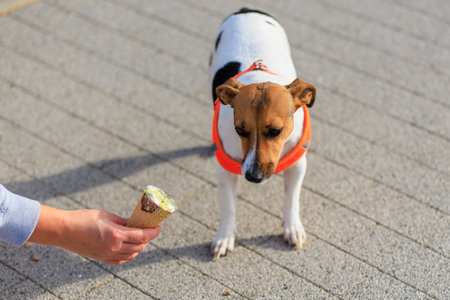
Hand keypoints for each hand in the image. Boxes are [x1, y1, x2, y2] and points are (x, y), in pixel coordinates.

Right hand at [29, 205, 160, 263]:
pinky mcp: (102, 258)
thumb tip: (136, 223)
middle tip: (150, 230)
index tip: (158, 227)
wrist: (63, 230)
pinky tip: (129, 246)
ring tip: (140, 236)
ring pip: (133, 254)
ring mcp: (108, 255)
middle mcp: (114, 247)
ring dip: (140, 246)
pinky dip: (130, 253)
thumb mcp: (107, 216)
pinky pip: (122, 259)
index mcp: (116, 235)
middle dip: (148, 238)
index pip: (142, 236)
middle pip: (140, 246)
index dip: (153, 232)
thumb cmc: (83, 218)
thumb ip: (124, 222)